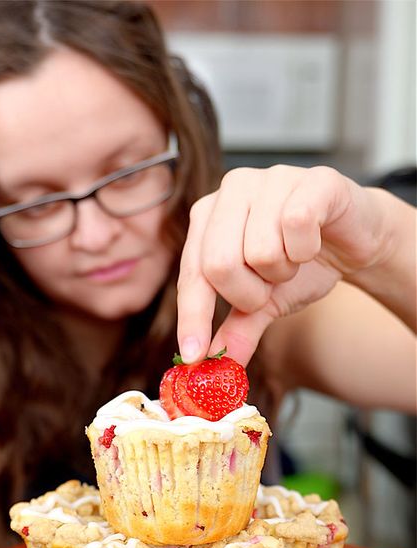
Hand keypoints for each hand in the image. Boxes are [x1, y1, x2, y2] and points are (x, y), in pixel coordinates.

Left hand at [177, 165, 394, 364]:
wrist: (355, 242)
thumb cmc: (302, 263)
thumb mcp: (263, 304)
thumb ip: (235, 332)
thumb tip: (208, 367)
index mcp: (209, 216)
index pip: (192, 273)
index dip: (193, 316)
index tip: (194, 355)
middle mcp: (232, 190)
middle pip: (220, 264)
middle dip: (250, 294)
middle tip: (269, 288)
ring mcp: (270, 178)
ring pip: (261, 251)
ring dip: (284, 272)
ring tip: (295, 258)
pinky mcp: (310, 179)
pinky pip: (296, 225)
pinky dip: (307, 250)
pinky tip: (315, 241)